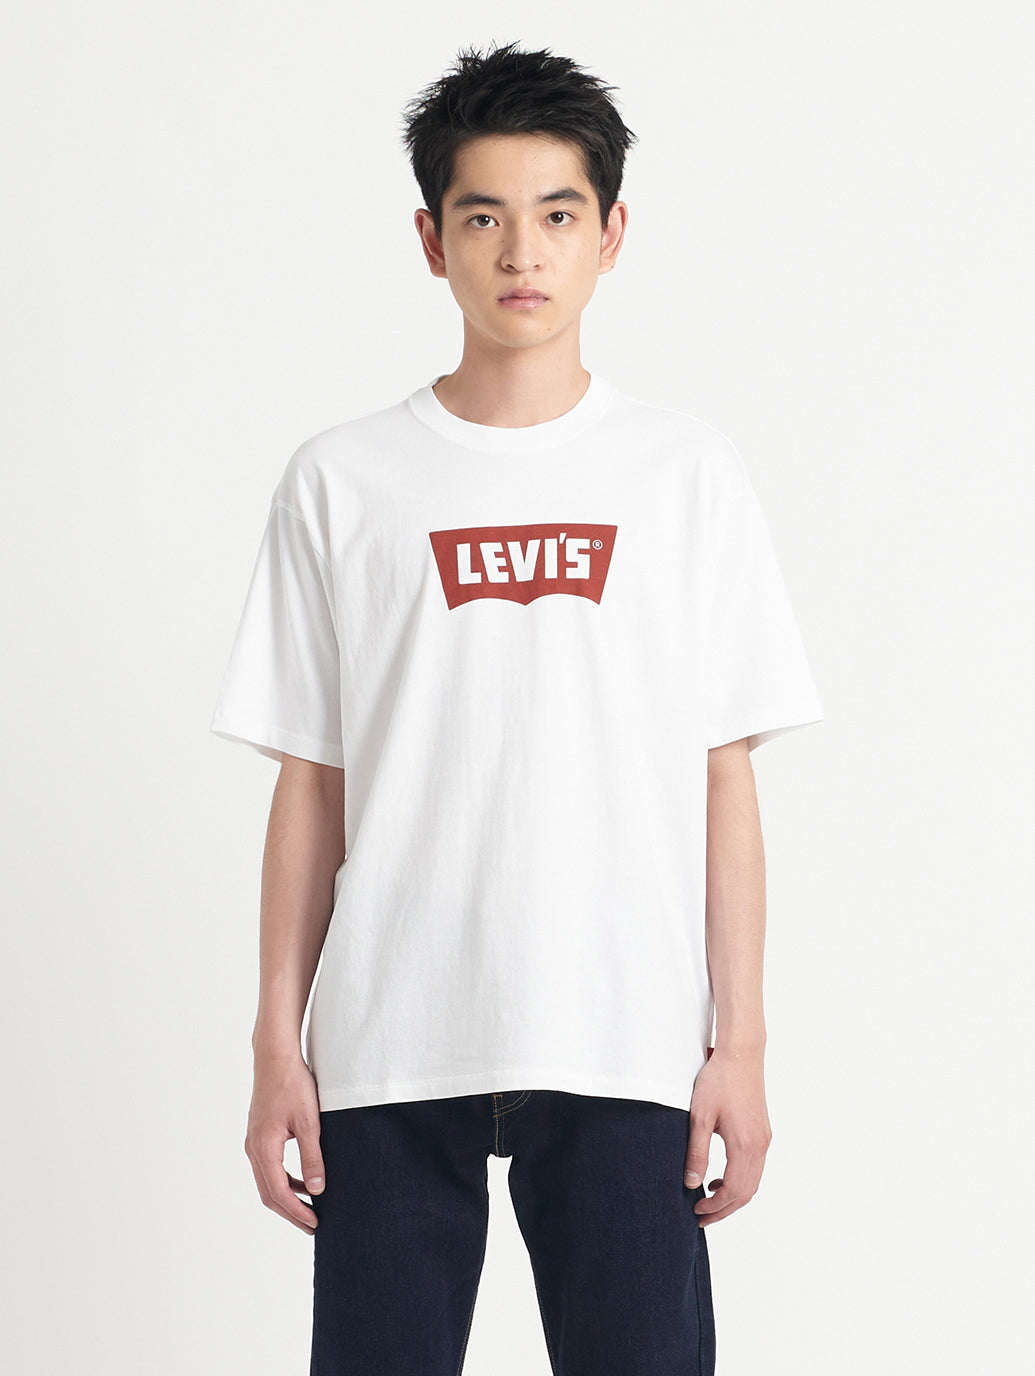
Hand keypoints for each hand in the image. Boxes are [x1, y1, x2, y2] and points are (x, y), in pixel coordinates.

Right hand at [245, 1050, 325, 1233]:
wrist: (275, 1057)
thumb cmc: (293, 1085)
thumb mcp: (310, 1122)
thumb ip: (312, 1157)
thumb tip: (317, 1190)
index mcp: (264, 1148)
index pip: (279, 1193)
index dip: (297, 1212)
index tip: (315, 1223)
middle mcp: (253, 1149)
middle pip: (269, 1193)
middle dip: (290, 1212)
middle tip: (312, 1225)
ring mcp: (254, 1142)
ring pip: (267, 1181)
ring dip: (287, 1197)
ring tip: (310, 1207)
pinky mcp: (259, 1134)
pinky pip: (269, 1167)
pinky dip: (284, 1180)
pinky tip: (303, 1181)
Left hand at [683, 1048, 771, 1226]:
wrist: (741, 1054)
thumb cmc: (718, 1081)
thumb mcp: (699, 1116)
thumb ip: (696, 1153)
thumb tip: (691, 1183)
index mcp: (745, 1145)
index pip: (733, 1191)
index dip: (715, 1207)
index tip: (696, 1212)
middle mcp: (760, 1146)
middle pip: (746, 1193)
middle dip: (724, 1210)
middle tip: (701, 1217)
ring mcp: (764, 1139)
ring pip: (753, 1182)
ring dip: (733, 1196)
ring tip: (709, 1199)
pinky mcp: (763, 1132)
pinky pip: (755, 1167)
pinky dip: (740, 1181)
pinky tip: (720, 1177)